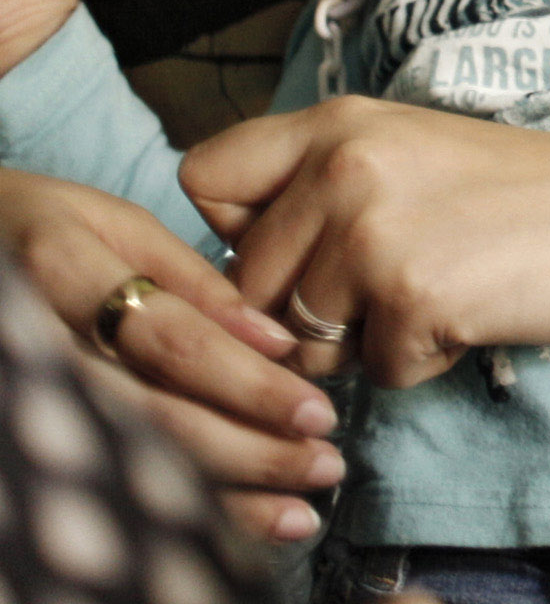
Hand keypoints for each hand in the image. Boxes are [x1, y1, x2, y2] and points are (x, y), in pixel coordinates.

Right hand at [0, 165, 341, 544]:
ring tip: (299, 510)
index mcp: (66, 275)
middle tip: (324, 463)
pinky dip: (175, 504)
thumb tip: (270, 337)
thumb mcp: (114, 224)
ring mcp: (27, 394)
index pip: (170, 342)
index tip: (314, 409)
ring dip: (222, 492)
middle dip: (249, 449)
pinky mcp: (27, 428)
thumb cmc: (45, 230)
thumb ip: (190, 279)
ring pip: (130, 457)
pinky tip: (238, 521)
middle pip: (153, 415)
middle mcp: (41, 345)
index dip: (246, 381)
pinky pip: (108, 472)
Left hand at [180, 96, 549, 387]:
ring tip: (440, 293)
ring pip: (300, 341)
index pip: (204, 179)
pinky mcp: (410, 297)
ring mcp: (373, 232)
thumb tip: (238, 270)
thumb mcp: (408, 154)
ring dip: (364, 343)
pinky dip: (421, 361)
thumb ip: (318, 188)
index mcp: (337, 122)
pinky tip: (473, 313)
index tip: (296, 248)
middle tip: (395, 284)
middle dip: (307, 311)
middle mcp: (343, 166)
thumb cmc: (527, 195)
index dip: (235, 231)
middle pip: (247, 285)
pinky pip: (372, 372)